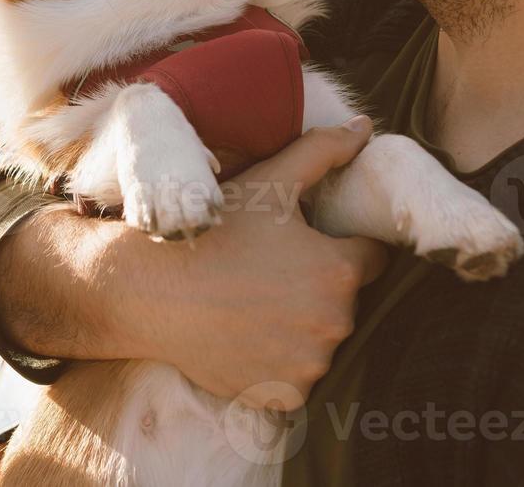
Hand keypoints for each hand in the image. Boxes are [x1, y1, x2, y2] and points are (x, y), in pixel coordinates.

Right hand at [113, 117, 388, 410]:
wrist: (152, 293)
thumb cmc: (213, 233)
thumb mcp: (270, 182)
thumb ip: (322, 151)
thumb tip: (365, 127)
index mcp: (339, 270)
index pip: (370, 257)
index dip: (340, 245)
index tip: (305, 243)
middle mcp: (334, 323)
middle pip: (345, 301)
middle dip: (320, 286)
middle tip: (273, 270)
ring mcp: (308, 364)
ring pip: (321, 340)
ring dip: (302, 325)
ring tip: (256, 303)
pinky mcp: (283, 394)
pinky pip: (296, 377)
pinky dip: (280, 362)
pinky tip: (249, 336)